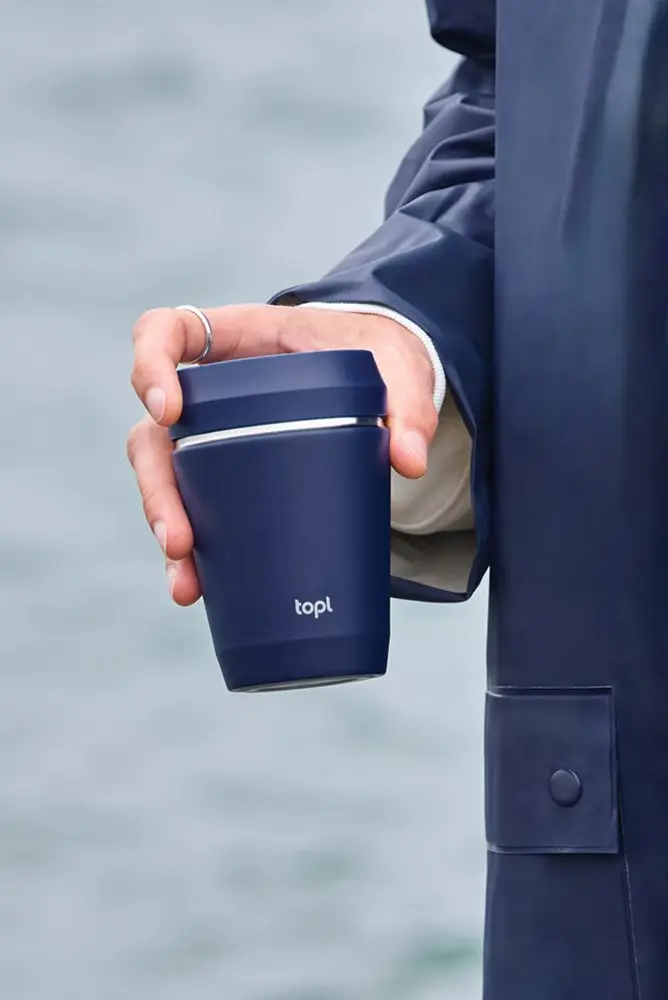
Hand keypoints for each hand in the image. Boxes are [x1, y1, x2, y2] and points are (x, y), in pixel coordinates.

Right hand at [127, 304, 437, 604]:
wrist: (381, 378)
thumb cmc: (375, 354)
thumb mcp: (397, 364)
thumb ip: (408, 403)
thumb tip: (408, 462)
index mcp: (236, 340)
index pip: (164, 332)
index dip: (149, 366)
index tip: (168, 412)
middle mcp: (209, 390)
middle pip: (151, 432)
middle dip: (157, 489)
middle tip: (179, 538)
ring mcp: (213, 435)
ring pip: (165, 479)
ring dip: (167, 530)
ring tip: (188, 582)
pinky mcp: (229, 473)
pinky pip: (196, 507)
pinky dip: (195, 550)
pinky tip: (199, 588)